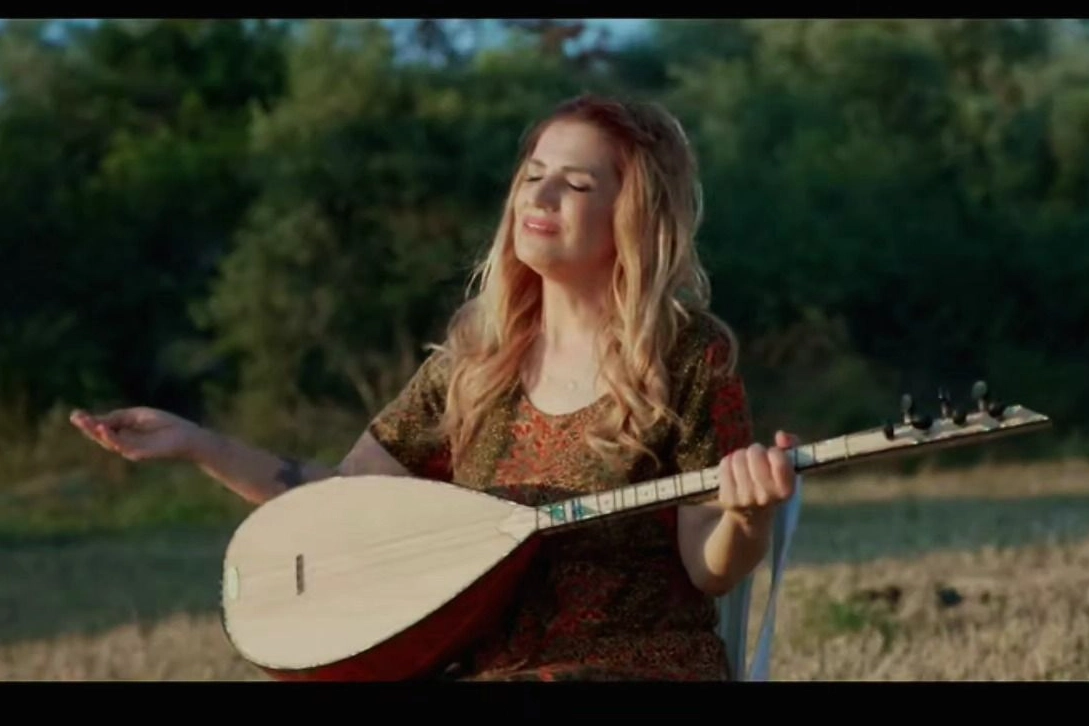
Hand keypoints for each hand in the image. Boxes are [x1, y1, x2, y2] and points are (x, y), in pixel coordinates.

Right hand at [69, 407, 205, 462]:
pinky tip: (103, 428)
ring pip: (108, 441)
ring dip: (95, 431)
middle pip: (101, 436)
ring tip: (84, 421)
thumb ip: (118, 417)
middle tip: (75, 417)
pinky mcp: (138, 453)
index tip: (75, 414)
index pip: (103, 427)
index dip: (90, 421)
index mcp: (124, 433)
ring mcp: (130, 449)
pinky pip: (121, 445)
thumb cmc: (165, 424)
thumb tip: (98, 420)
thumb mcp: (138, 416)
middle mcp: (124, 442)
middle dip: (87, 427)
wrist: (186, 436)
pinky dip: (111, 437)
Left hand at [717, 430, 798, 518]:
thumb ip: (791, 447)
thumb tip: (781, 435)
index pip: (778, 457)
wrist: (752, 517)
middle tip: (756, 459)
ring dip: (741, 456)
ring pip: (738, 457)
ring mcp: (745, 499)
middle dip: (755, 451)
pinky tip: (734, 471)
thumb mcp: (787, 470)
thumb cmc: (773, 486)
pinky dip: (729, 462)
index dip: (774, 451)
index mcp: (786, 490)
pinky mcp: (727, 499)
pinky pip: (724, 465)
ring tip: (745, 465)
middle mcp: (766, 497)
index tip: (773, 457)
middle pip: (754, 453)